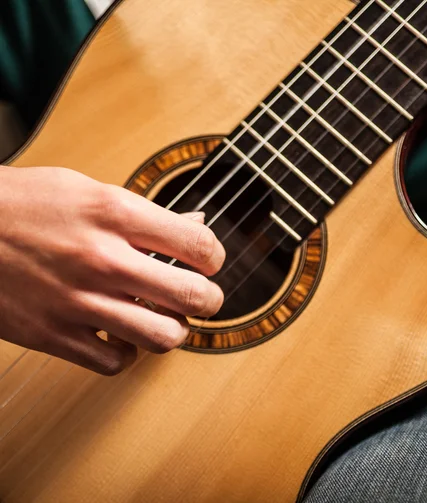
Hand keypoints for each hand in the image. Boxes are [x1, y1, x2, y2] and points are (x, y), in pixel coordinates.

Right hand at [0, 166, 224, 374]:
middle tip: (202, 297)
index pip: (201, 246)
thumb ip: (147, 213)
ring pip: (164, 338)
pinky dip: (127, 353)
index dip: (215, 258)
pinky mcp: (54, 335)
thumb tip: (197, 223)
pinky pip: (117, 363)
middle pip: (196, 297)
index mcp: (116, 214)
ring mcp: (79, 301)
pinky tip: (120, 335)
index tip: (208, 262)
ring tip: (162, 317)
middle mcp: (103, 259)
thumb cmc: (23, 205)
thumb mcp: (88, 190)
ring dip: (173, 330)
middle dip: (210, 300)